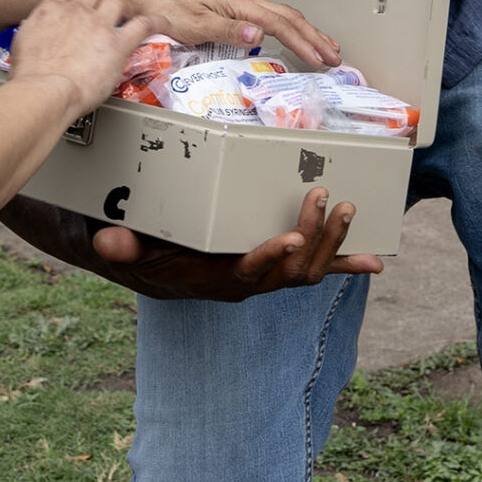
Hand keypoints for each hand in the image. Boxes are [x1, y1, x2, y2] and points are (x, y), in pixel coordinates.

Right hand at [8, 0, 156, 113]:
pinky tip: (161, 22)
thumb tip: (34, 34)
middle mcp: (76, 12)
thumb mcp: (21, 46)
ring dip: (122, 7)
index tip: (76, 9)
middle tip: (102, 11)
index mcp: (50, 12)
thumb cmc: (30, 78)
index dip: (72, 1)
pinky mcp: (118, 43)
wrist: (44, 92)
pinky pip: (144, 24)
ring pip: (116, 0)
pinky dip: (156, 21)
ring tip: (128, 14)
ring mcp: (99, 25)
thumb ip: (32, 33)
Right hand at [89, 187, 378, 300]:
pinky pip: (317, 268)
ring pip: (311, 269)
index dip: (270, 259)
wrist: (158, 272)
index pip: (248, 273)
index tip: (289, 239)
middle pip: (292, 270)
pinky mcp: (279, 268)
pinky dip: (345, 262)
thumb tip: (108, 241)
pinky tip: (373, 259)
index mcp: (217, 280)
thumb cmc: (148, 255)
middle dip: (314, 237)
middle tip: (325, 197)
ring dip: (335, 243)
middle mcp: (249, 284)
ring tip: (349, 209)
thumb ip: (123, 247)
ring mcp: (268, 277)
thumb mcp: (131, 249)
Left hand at [124, 0, 341, 68]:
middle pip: (289, 18)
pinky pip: (269, 18)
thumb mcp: (195, 24)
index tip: (321, 59)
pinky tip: (291, 36)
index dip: (304, 43)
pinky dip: (288, 29)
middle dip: (315, 38)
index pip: (281, 24)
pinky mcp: (230, 10)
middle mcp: (241, 1)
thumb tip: (259, 35)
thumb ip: (228, 30)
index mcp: (238, 4)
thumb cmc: (165, 8)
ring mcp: (237, 5)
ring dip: (306, 32)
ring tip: (324, 47)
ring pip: (282, 16)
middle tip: (334, 57)